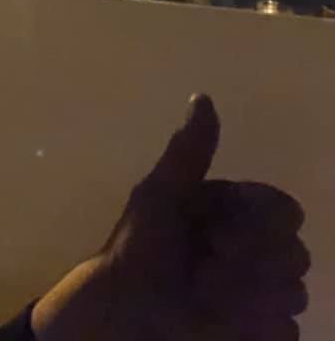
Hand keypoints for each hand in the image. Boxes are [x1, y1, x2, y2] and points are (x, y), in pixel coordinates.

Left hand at [31, 95, 309, 340]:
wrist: (119, 312)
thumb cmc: (137, 250)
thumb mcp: (159, 195)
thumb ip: (189, 151)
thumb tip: (203, 97)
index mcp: (233, 214)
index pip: (284, 211)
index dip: (257, 226)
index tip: (214, 236)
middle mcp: (252, 250)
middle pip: (296, 254)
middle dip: (248, 263)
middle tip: (202, 270)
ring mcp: (259, 294)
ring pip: (293, 293)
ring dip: (245, 297)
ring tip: (202, 298)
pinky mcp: (259, 332)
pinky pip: (286, 331)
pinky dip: (253, 328)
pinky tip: (216, 324)